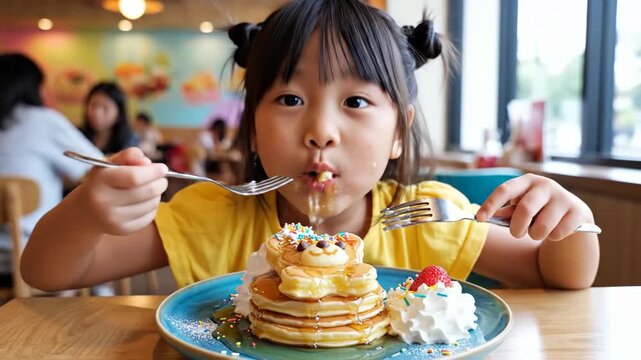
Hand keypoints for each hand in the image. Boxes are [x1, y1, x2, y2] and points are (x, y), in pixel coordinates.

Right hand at [81, 147, 167, 234]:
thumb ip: (129, 156)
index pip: (134, 177)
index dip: (153, 172)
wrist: (87, 210)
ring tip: (150, 190)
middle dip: (160, 183)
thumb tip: (147, 162)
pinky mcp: (122, 230)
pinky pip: (149, 217)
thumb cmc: (104, 181)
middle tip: (162, 179)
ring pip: (151, 204)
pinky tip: (144, 202)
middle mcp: (104, 202)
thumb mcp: (111, 163)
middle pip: (147, 191)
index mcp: (100, 180)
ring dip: (157, 195)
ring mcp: (113, 219)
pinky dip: (152, 207)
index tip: (163, 168)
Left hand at [476, 173, 593, 240]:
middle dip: (517, 228)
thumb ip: (504, 213)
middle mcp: (545, 185)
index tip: (479, 219)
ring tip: (537, 232)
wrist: (572, 215)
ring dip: (535, 235)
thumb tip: (481, 217)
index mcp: (526, 181)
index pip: (504, 190)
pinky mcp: (578, 211)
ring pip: (542, 226)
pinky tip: (556, 231)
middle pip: (525, 209)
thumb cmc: (538, 211)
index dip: (490, 204)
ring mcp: (563, 197)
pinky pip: (558, 233)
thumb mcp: (520, 208)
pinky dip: (552, 237)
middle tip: (516, 234)